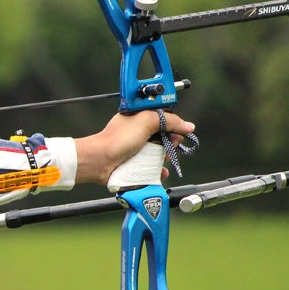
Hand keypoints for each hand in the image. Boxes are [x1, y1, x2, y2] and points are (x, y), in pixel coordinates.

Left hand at [73, 111, 195, 184]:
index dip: (173, 125)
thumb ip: (169, 121)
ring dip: (166, 157)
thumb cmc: (119, 139)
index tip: (177, 132)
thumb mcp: (146, 121)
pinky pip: (151, 166)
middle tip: (171, 146)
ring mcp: (136, 148)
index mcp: (139, 117)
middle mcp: (138, 131)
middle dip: (171, 142)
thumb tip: (188, 126)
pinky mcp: (134, 163)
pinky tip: (161, 172)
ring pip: (159, 152)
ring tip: (164, 159)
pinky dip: (158, 170)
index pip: (163, 118)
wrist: (100, 161)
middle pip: (163, 135)